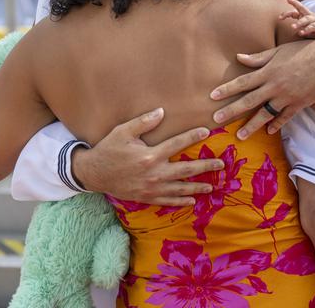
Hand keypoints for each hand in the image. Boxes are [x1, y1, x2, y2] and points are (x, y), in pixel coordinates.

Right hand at [71, 108, 223, 205]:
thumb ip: (143, 122)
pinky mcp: (146, 197)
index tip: (207, 131)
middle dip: (205, 166)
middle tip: (220, 165)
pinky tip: (192, 201)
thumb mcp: (123, 131)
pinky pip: (167, 201)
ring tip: (212, 186)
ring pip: (180, 188)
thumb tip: (161, 112)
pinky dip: (180, 202)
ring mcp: (151, 188)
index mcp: (150, 155)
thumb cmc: (108, 149)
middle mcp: (154, 173)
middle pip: (186, 169)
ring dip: (197, 187)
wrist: (93, 173)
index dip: (193, 136)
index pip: (177, 144)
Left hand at [210, 37, 314, 138]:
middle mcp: (275, 86)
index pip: (243, 82)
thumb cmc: (303, 50)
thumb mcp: (279, 51)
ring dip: (251, 126)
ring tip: (239, 136)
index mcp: (268, 71)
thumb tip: (238, 58)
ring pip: (265, 114)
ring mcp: (288, 97)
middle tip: (215, 120)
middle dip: (231, 111)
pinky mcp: (299, 104)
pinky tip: (267, 132)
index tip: (212, 96)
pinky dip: (276, 125)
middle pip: (249, 101)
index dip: (227, 89)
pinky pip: (285, 118)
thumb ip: (258, 58)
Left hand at [279, 0, 314, 37]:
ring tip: (292, 27)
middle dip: (292, 9)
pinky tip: (301, 33)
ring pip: (306, 19)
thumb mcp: (305, 26)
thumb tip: (291, 32)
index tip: (279, 18)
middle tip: (281, 17)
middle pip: (301, 8)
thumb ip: (298, 27)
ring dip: (299, 23)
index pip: (294, 11)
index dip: (286, 13)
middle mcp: (309, 14)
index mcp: (304, 14)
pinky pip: (312, 26)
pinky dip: (307, 29)